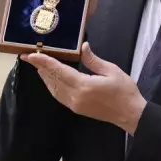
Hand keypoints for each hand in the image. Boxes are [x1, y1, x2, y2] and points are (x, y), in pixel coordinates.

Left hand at [22, 43, 145, 133]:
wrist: (130, 114)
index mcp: (83, 85)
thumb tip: (83, 46)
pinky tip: (50, 80)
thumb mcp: (111, 71)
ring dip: (45, 77)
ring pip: (54, 89)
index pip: (59, 71)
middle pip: (53, 80)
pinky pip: (59, 96)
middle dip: (41, 68)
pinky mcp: (76, 109)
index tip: (31, 55)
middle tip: (29, 57)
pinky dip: (52, 86)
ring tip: (38, 66)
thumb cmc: (124, 91)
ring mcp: (75, 104)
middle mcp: (75, 96)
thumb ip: (93, 60)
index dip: (44, 62)